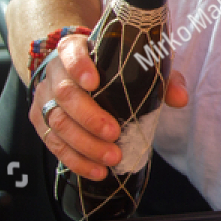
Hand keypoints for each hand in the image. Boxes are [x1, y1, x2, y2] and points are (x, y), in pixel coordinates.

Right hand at [30, 34, 189, 180]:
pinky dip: (75, 160)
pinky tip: (97, 170)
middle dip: (88, 117)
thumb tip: (180, 98)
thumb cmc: (113, 68)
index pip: (71, 52)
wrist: (80, 73)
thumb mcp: (139, 65)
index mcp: (75, 49)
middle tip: (114, 134)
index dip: (79, 66)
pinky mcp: (40, 121)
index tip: (94, 82)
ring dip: (84, 144)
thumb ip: (162, 78)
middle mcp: (54, 72)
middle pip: (64, 94)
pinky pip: (53, 144)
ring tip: (112, 158)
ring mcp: (44, 97)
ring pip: (57, 122)